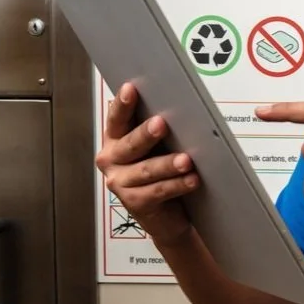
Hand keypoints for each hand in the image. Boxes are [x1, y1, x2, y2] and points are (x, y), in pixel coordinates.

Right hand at [95, 82, 198, 246]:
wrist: (165, 214)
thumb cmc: (161, 172)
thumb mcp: (157, 147)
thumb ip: (157, 129)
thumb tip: (174, 105)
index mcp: (114, 140)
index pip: (117, 119)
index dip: (122, 105)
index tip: (131, 88)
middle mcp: (111, 160)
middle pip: (130, 145)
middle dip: (146, 134)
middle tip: (161, 123)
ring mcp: (119, 183)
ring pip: (146, 170)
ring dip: (168, 164)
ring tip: (186, 160)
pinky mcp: (134, 203)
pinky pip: (157, 191)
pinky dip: (177, 185)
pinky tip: (192, 180)